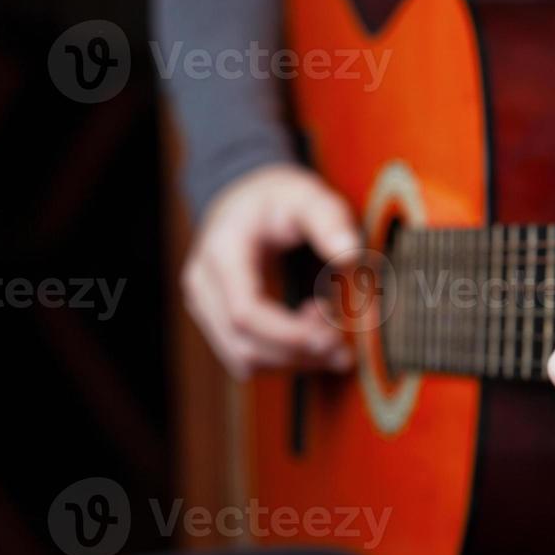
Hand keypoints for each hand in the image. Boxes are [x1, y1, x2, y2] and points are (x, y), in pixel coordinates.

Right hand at [182, 164, 360, 379]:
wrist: (245, 198)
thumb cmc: (278, 198)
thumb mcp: (309, 196)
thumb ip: (331, 221)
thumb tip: (352, 254)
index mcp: (222, 253)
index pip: (246, 313)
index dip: (289, 335)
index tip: (332, 339)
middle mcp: (203, 284)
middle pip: (244, 345)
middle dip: (298, 355)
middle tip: (344, 348)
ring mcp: (205, 305)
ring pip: (244, 358)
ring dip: (293, 357)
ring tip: (329, 327)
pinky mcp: (215, 319)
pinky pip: (246, 355)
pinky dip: (282, 354)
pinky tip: (309, 329)